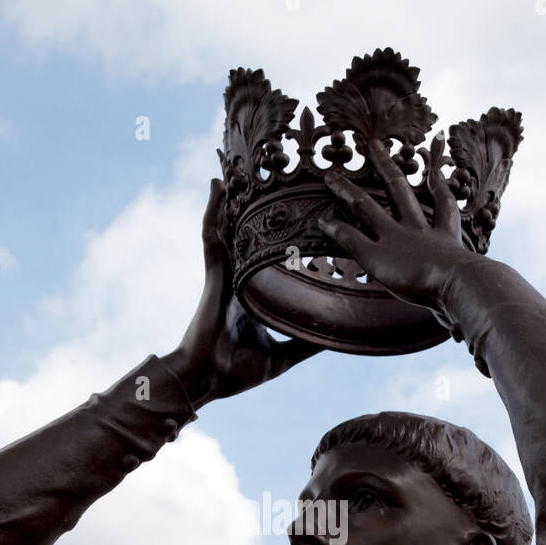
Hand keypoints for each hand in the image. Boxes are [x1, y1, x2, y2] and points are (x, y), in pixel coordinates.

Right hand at [167, 180, 320, 406]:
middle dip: (254, 210)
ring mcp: (225, 274)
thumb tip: (337, 338)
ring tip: (240, 165)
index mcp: (254, 295)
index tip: (303, 215)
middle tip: (270, 176)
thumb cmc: (237, 371)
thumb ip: (306, 343)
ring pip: (229, 228)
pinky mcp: (214, 275)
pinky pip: (212, 236)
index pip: (270, 260)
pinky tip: (217, 185)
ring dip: (232, 199)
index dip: (281, 237)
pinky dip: (213, 210)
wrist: (209, 379)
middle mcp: (239, 279)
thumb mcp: (282, 356)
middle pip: (248, 237)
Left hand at [317, 138, 476, 324]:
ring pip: (366, 206)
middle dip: (385, 167)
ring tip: (330, 175)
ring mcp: (396, 238)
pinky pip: (352, 238)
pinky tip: (321, 222)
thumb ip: (462, 308)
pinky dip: (336, 230)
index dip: (439, 185)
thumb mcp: (473, 292)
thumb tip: (464, 333)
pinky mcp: (378, 254)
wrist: (464, 283)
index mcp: (445, 237)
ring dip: (347, 190)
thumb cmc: (473, 293)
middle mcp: (418, 229)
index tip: (433, 170)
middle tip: (374, 146)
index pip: (444, 205)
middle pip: (398, 189)